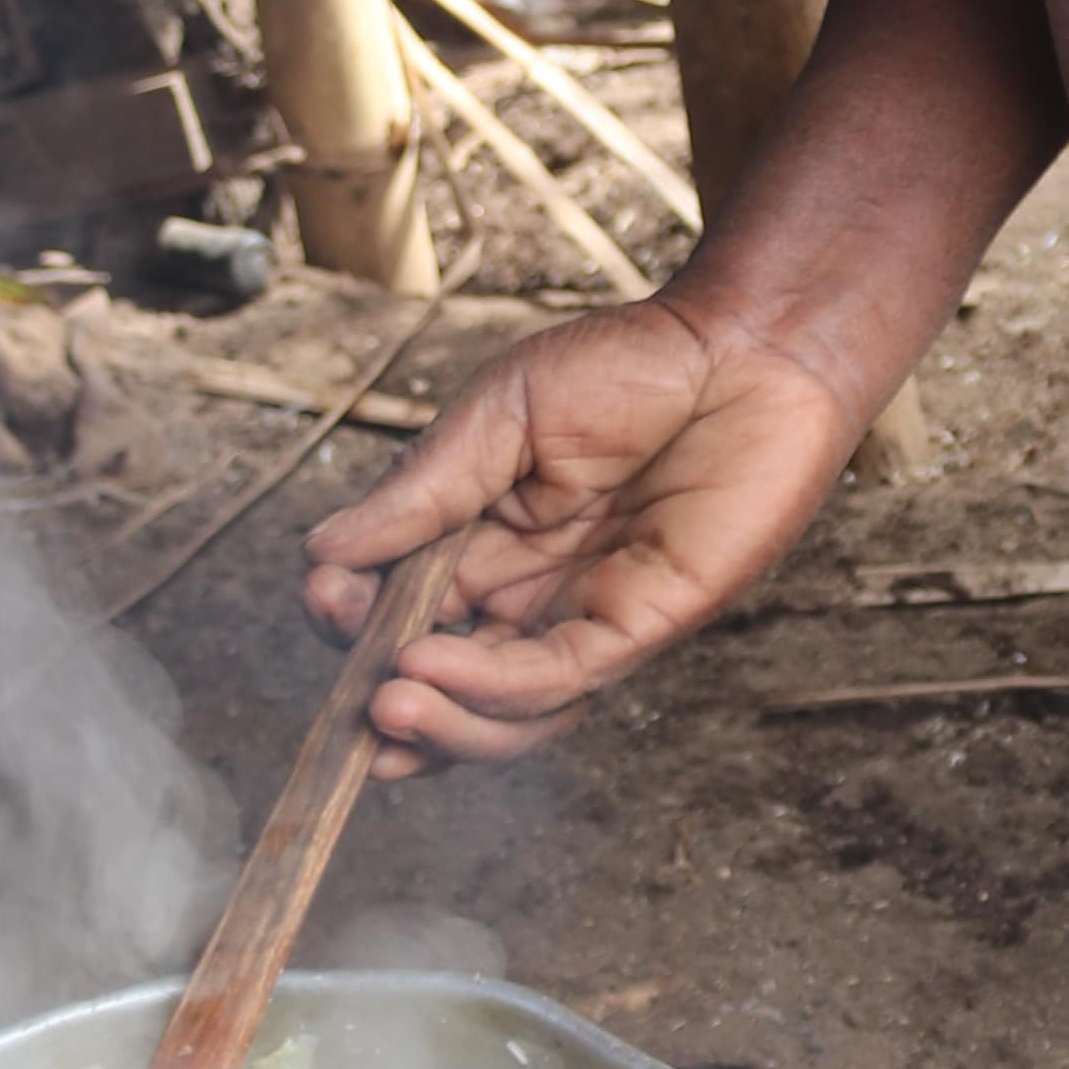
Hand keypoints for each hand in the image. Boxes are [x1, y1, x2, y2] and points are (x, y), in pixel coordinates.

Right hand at [297, 293, 861, 767]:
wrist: (747, 347)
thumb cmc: (632, 364)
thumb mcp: (501, 414)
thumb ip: (422, 490)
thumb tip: (322, 550)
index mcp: (486, 539)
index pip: (405, 606)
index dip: (359, 620)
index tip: (321, 597)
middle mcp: (531, 591)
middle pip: (447, 677)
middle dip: (390, 699)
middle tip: (352, 695)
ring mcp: (585, 614)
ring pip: (503, 708)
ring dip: (441, 722)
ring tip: (386, 710)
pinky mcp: (643, 625)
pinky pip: (559, 679)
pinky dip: (495, 688)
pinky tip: (437, 674)